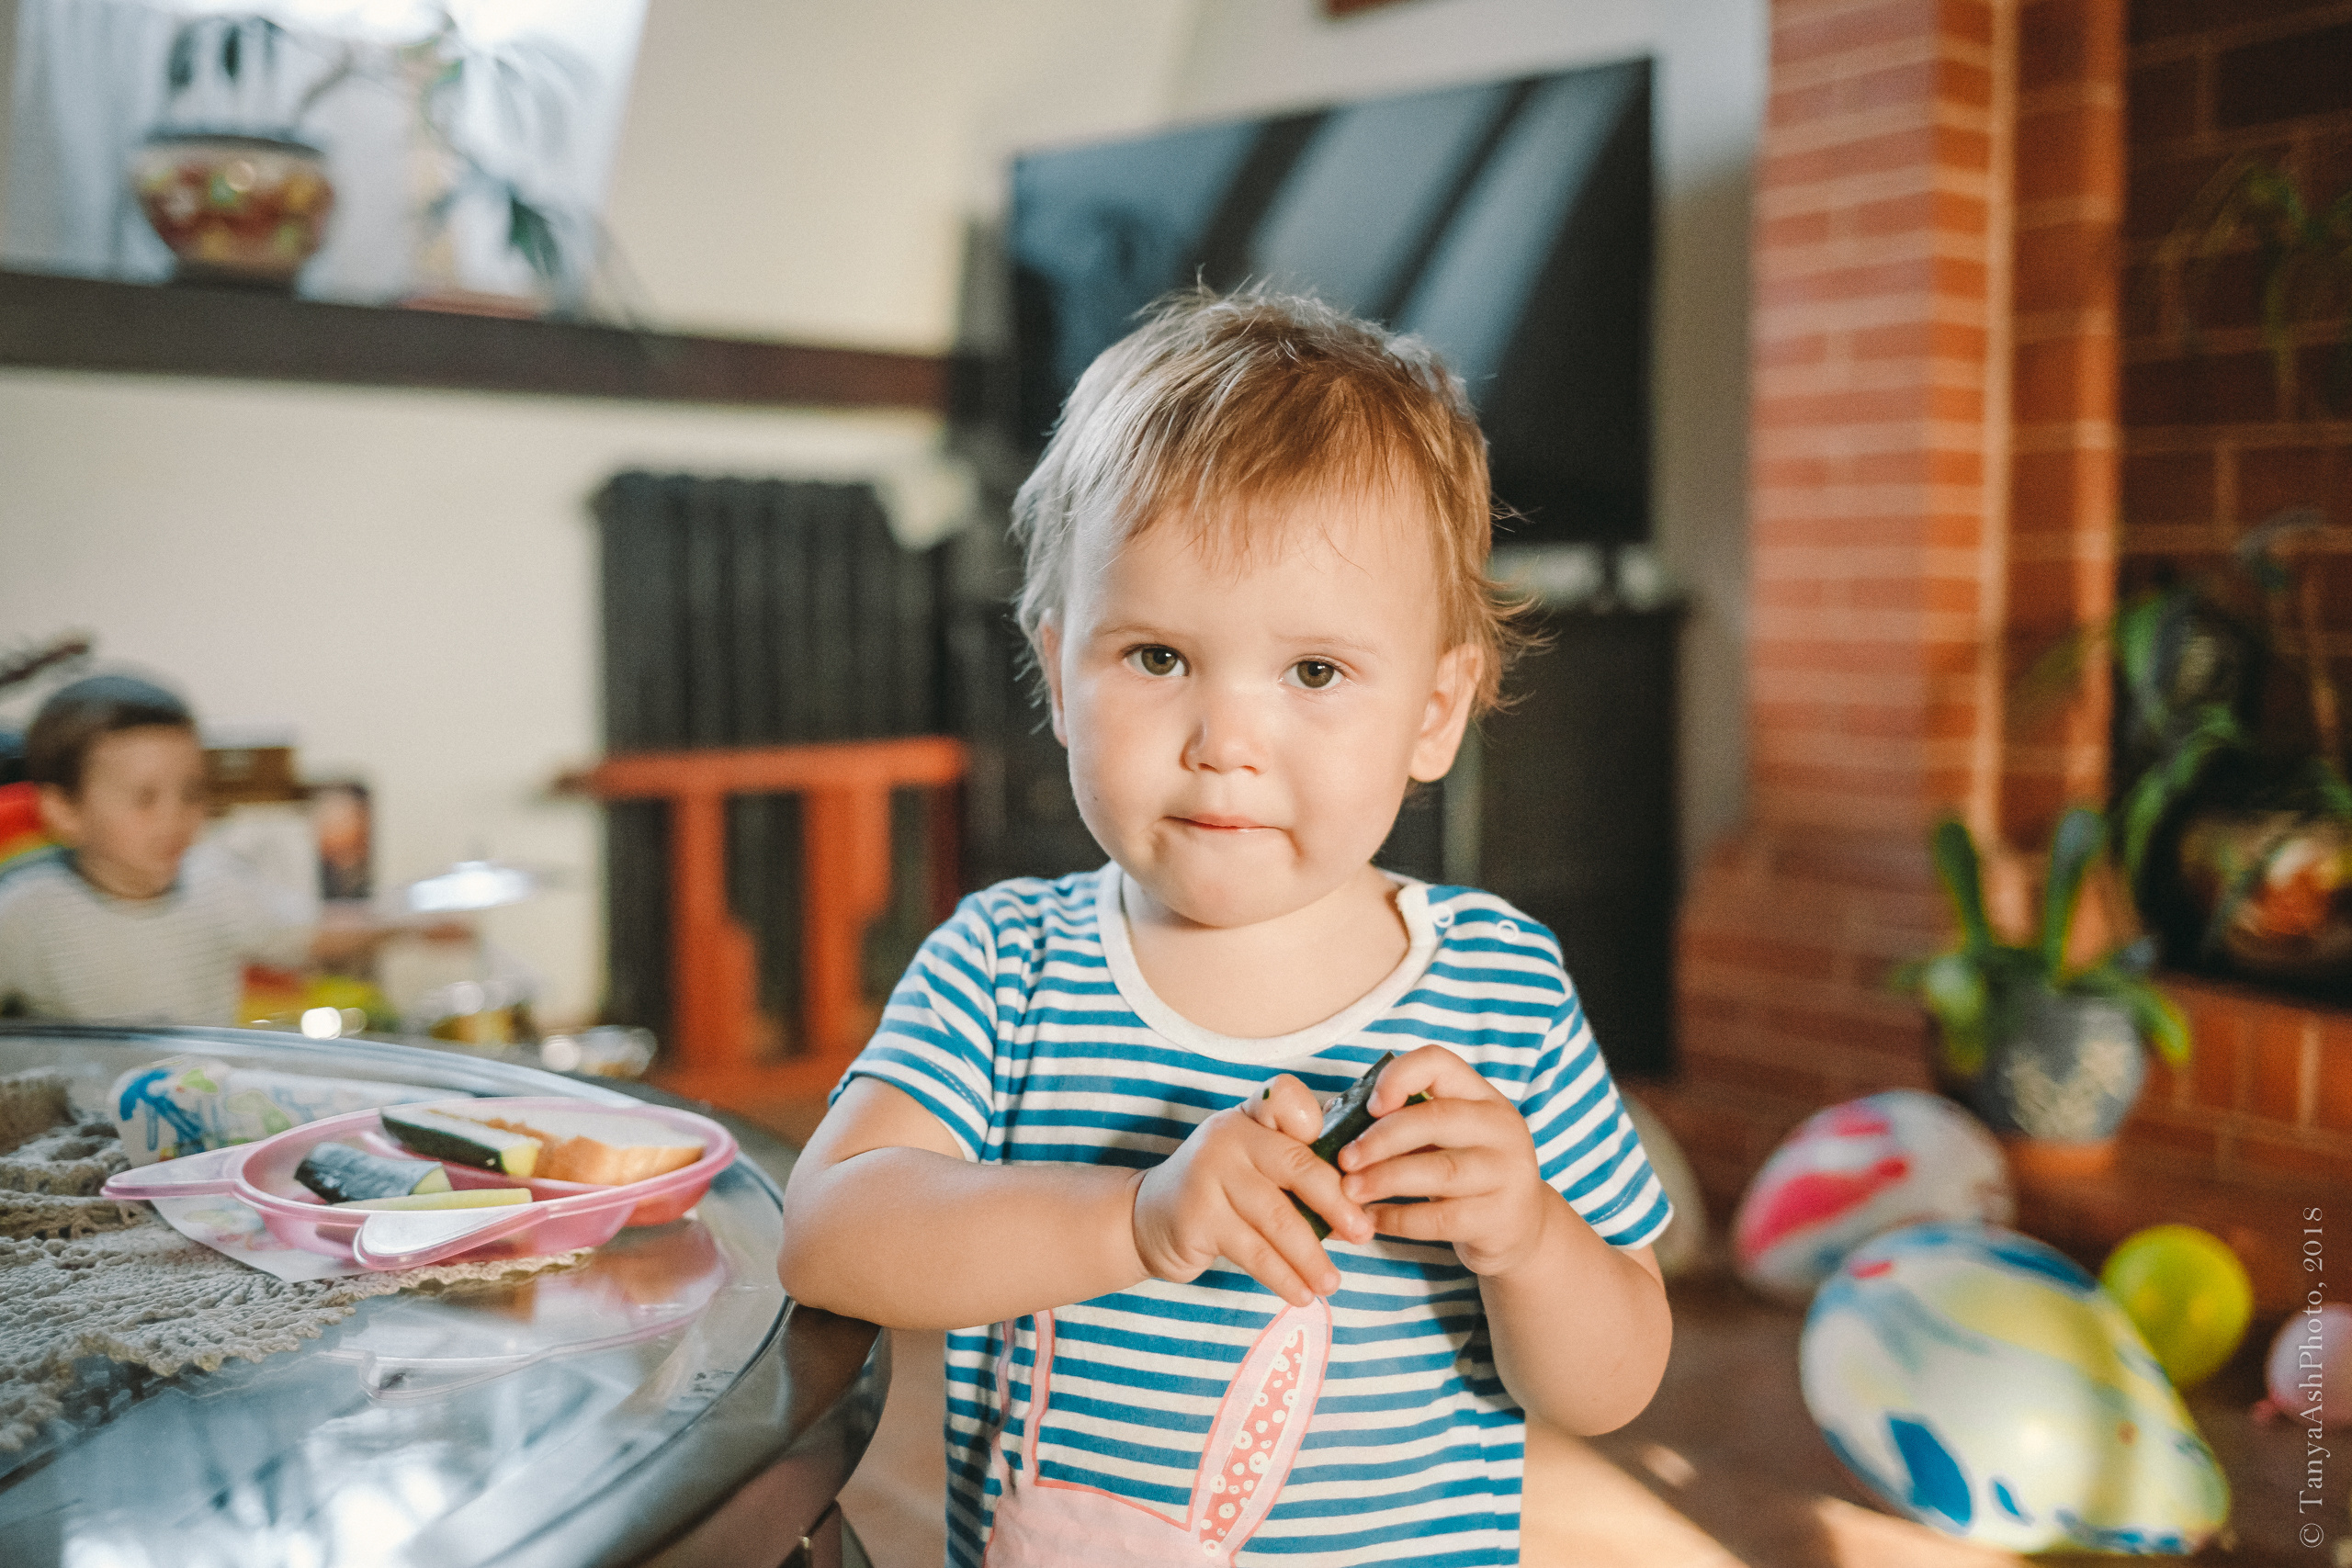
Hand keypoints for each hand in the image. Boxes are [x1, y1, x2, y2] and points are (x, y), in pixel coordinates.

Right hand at [1133, 1093, 1371, 1306]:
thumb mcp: (1253, 1163)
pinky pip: (1253, 1252)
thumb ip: (1297, 1168)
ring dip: (1311, 1256)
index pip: (1286, 1099)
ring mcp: (1209, 1175)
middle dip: (1337, 1204)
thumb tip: (1359, 1209)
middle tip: (1363, 1233)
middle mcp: (1228, 1136)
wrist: (1148, 1218)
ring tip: (1332, 1282)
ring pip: (1277, 1218)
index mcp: (1250, 1116)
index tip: (1348, 1158)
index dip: (1316, 1121)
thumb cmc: (1221, 1190)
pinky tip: (1301, 1294)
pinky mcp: (1197, 1218)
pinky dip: (1283, 1277)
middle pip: (1296, 1166)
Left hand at [1335, 1044, 1551, 1276]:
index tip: (1370, 1106)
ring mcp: (1506, 1174)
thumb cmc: (1463, 1174)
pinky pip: (1440, 1219)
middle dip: (1380, 1138)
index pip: (1439, 1063)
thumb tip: (1327, 1116)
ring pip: (1439, 1171)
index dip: (1399, 1077)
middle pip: (1436, 1118)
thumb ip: (1399, 1121)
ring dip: (1384, 1179)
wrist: (1520, 1229)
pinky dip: (1398, 1219)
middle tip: (1344, 1159)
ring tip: (1348, 1191)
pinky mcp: (1499, 1219)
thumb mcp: (1444, 1138)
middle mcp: (1500, 1128)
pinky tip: (1371, 1219)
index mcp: (1481, 1096)